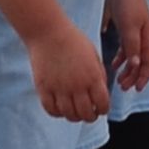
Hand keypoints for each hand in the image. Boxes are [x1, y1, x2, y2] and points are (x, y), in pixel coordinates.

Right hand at [25, 10, 110, 124]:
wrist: (48, 31)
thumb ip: (99, 75)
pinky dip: (57, 113)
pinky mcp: (44, 88)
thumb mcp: (94, 55)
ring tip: (75, 111)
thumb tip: (101, 93)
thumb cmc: (72, 40)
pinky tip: (60, 108)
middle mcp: (77, 85)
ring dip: (75, 116)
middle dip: (90, 116)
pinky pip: (52, 110)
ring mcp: (60, 88)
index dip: (103, 109)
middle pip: (87, 115)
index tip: (101, 108)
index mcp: (93, 76)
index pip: (103, 105)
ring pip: (70, 115)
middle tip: (89, 113)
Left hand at [106, 0, 148, 94]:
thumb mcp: (130, 26)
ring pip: (134, 55)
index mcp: (147, 36)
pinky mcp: (125, 25)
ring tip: (118, 79)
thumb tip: (137, 65)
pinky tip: (112, 62)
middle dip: (134, 76)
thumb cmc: (128, 1)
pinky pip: (125, 47)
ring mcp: (134, 30)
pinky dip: (120, 57)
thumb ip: (132, 46)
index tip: (136, 89)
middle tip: (123, 87)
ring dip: (127, 68)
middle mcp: (143, 35)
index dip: (145, 76)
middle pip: (143, 61)